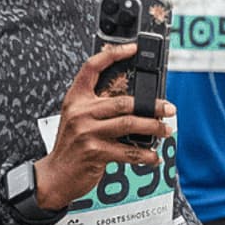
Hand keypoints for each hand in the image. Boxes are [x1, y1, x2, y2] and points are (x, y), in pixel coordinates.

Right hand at [35, 43, 173, 209]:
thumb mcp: (77, 118)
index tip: (134, 49)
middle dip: (151, 106)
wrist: (54, 176)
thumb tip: (135, 102)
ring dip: (153, 128)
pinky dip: (144, 155)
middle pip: (123, 102)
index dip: (113, 54)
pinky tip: (153, 156)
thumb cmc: (71, 146)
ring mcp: (86, 132)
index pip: (92, 67)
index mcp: (76, 99)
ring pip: (129, 124)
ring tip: (166, 130)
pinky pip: (127, 151)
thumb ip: (97, 106)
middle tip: (169, 109)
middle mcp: (80, 112)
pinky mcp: (94, 152)